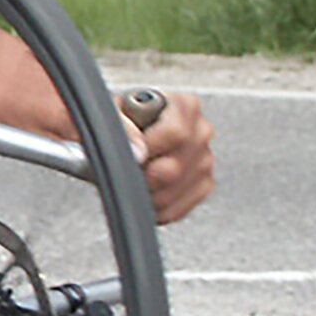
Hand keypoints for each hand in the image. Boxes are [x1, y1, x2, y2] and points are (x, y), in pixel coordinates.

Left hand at [122, 90, 214, 224]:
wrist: (125, 135)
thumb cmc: (120, 120)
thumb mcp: (111, 112)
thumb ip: (122, 125)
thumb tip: (138, 151)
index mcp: (184, 105)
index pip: (176, 133)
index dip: (149, 149)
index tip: (131, 152)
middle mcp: (201, 130)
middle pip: (174, 168)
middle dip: (143, 176)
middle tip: (127, 169)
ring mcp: (205, 159)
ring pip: (175, 191)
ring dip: (146, 194)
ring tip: (131, 180)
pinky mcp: (203, 185)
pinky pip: (178, 209)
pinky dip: (154, 208)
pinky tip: (143, 194)